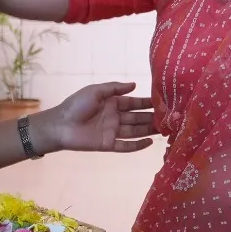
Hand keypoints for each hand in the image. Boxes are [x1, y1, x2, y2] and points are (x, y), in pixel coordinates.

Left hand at [30, 82, 155, 154]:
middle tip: (170, 118)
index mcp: (113, 103)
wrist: (60, 124)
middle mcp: (116, 117)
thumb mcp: (96, 91)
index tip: (162, 102)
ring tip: (164, 129)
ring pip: (135, 131)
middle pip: (138, 118)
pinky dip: (138, 145)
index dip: (147, 102)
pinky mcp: (109, 144)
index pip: (134, 103)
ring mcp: (113, 131)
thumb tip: (135, 85)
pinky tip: (150, 143)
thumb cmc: (76, 104)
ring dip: (149, 130)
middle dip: (152, 117)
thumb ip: (115, 88)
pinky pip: (126, 146)